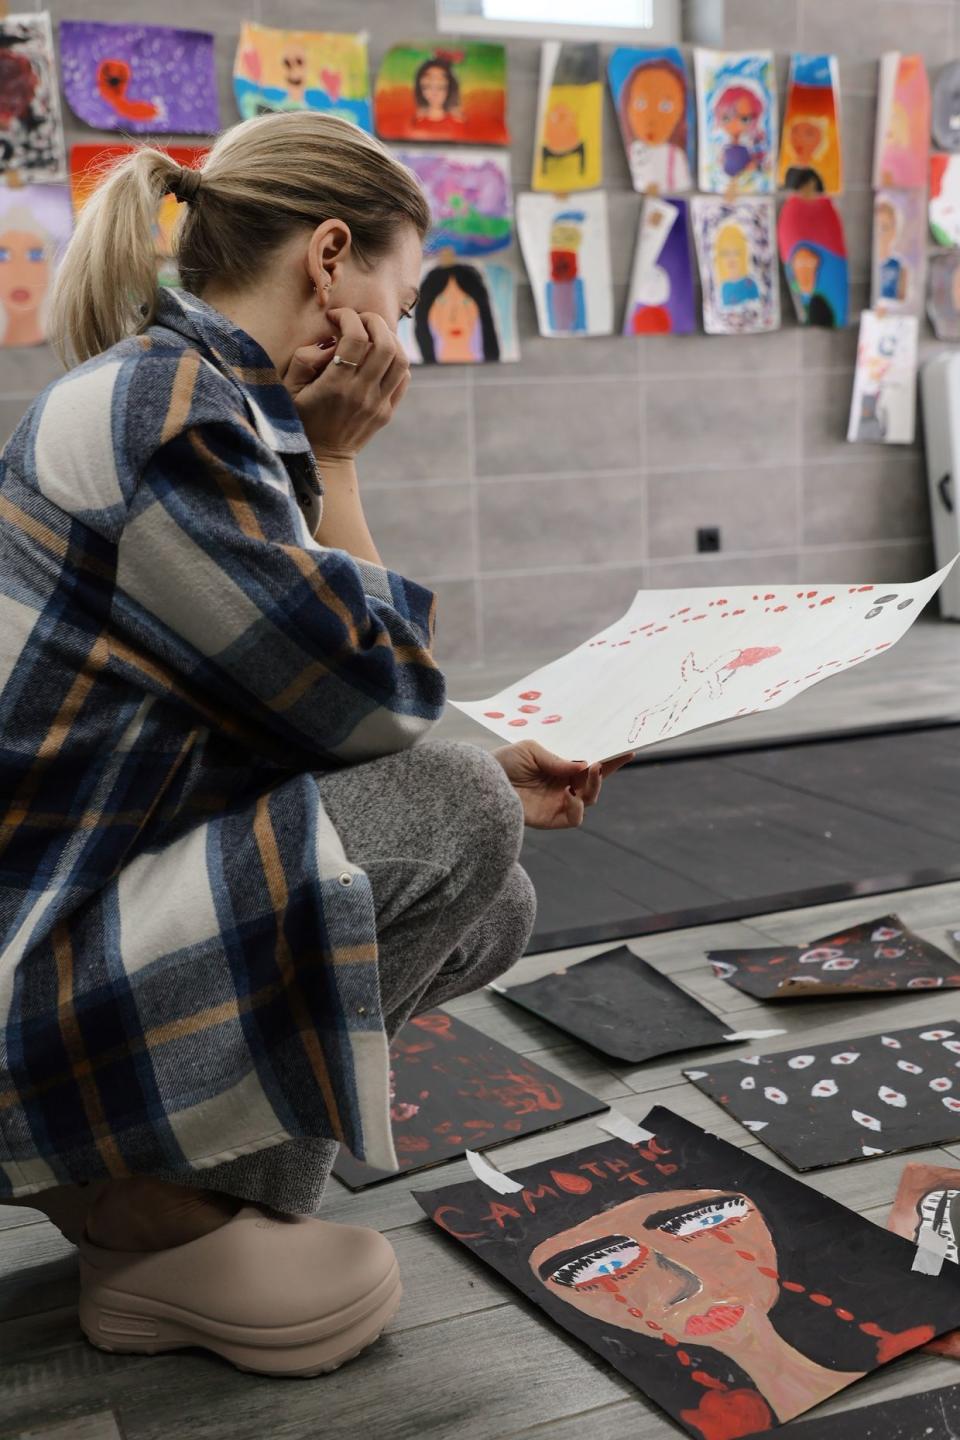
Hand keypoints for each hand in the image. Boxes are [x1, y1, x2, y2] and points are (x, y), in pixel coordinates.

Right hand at [282, 308, 410, 460]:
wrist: (323, 458)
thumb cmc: (301, 418)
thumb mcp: (289, 389)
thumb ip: (304, 359)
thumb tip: (329, 342)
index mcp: (335, 385)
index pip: (355, 337)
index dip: (348, 317)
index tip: (336, 316)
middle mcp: (362, 393)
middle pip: (384, 343)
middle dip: (373, 321)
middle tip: (358, 319)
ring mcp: (378, 404)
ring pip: (400, 359)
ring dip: (390, 338)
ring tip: (373, 334)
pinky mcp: (387, 411)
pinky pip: (403, 378)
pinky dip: (396, 360)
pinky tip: (380, 357)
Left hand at [493, 741, 634, 830]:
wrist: (483, 784)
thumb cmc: (504, 762)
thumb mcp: (531, 751)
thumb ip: (557, 759)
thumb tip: (584, 765)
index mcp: (562, 767)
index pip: (590, 764)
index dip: (610, 759)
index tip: (628, 750)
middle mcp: (564, 785)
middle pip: (595, 783)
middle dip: (603, 772)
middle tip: (600, 763)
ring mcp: (559, 803)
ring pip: (590, 799)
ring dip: (594, 786)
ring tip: (589, 772)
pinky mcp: (551, 819)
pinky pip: (575, 818)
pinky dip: (578, 808)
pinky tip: (571, 796)